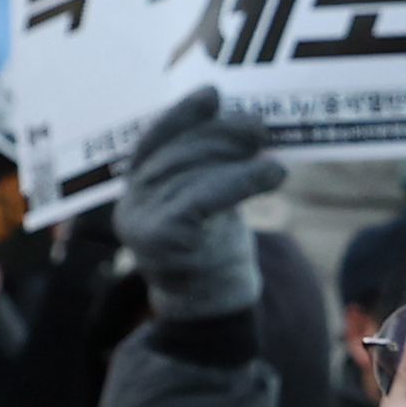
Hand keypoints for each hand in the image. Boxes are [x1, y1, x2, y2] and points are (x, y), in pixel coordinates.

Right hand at [115, 86, 285, 320]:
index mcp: (135, 193)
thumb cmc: (213, 253)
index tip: (212, 93)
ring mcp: (142, 224)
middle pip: (175, 154)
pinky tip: (275, 176)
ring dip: (237, 157)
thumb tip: (240, 119)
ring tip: (274, 156)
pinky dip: (244, 180)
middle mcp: (130, 206)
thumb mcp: (206, 203)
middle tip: (259, 127)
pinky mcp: (164, 240)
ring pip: (192, 173)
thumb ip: (207, 169)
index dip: (181, 115)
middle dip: (220, 135)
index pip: (152, 143)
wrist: (214, 312)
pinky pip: (205, 196)